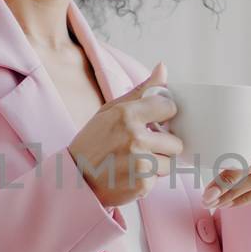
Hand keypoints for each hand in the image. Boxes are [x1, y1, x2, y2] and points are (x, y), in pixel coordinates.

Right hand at [68, 62, 183, 207]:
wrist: (75, 178)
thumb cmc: (93, 142)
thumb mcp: (110, 111)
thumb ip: (140, 91)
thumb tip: (162, 67)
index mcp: (127, 115)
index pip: (169, 108)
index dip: (163, 117)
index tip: (155, 123)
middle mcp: (135, 138)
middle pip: (175, 142)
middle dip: (162, 146)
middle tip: (141, 148)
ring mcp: (140, 163)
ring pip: (169, 163)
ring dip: (157, 164)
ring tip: (134, 163)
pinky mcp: (142, 183)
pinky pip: (159, 179)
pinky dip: (147, 179)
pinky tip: (129, 175)